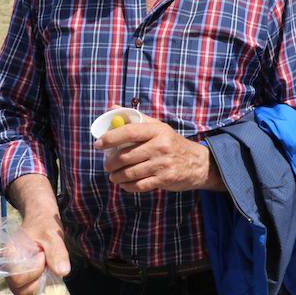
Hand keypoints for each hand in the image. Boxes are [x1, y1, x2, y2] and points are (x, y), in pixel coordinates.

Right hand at [6, 213, 69, 294]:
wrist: (39, 219)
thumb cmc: (44, 224)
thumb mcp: (53, 234)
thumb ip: (57, 252)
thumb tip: (63, 272)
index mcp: (9, 256)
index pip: (18, 278)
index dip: (35, 270)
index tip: (42, 254)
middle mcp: (7, 269)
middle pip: (20, 290)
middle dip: (38, 279)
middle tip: (45, 260)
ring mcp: (13, 274)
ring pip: (25, 291)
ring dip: (40, 281)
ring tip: (44, 263)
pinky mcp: (21, 277)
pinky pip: (29, 287)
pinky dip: (40, 281)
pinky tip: (44, 267)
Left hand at [96, 113, 217, 192]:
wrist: (197, 163)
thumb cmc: (171, 143)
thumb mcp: (158, 128)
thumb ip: (135, 119)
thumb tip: (112, 108)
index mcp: (158, 130)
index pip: (129, 132)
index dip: (110, 138)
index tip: (98, 144)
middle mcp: (161, 146)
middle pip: (126, 156)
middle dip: (110, 163)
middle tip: (107, 165)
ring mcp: (163, 164)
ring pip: (129, 173)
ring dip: (116, 177)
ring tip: (114, 175)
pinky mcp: (165, 179)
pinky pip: (138, 185)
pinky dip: (127, 186)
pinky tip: (125, 183)